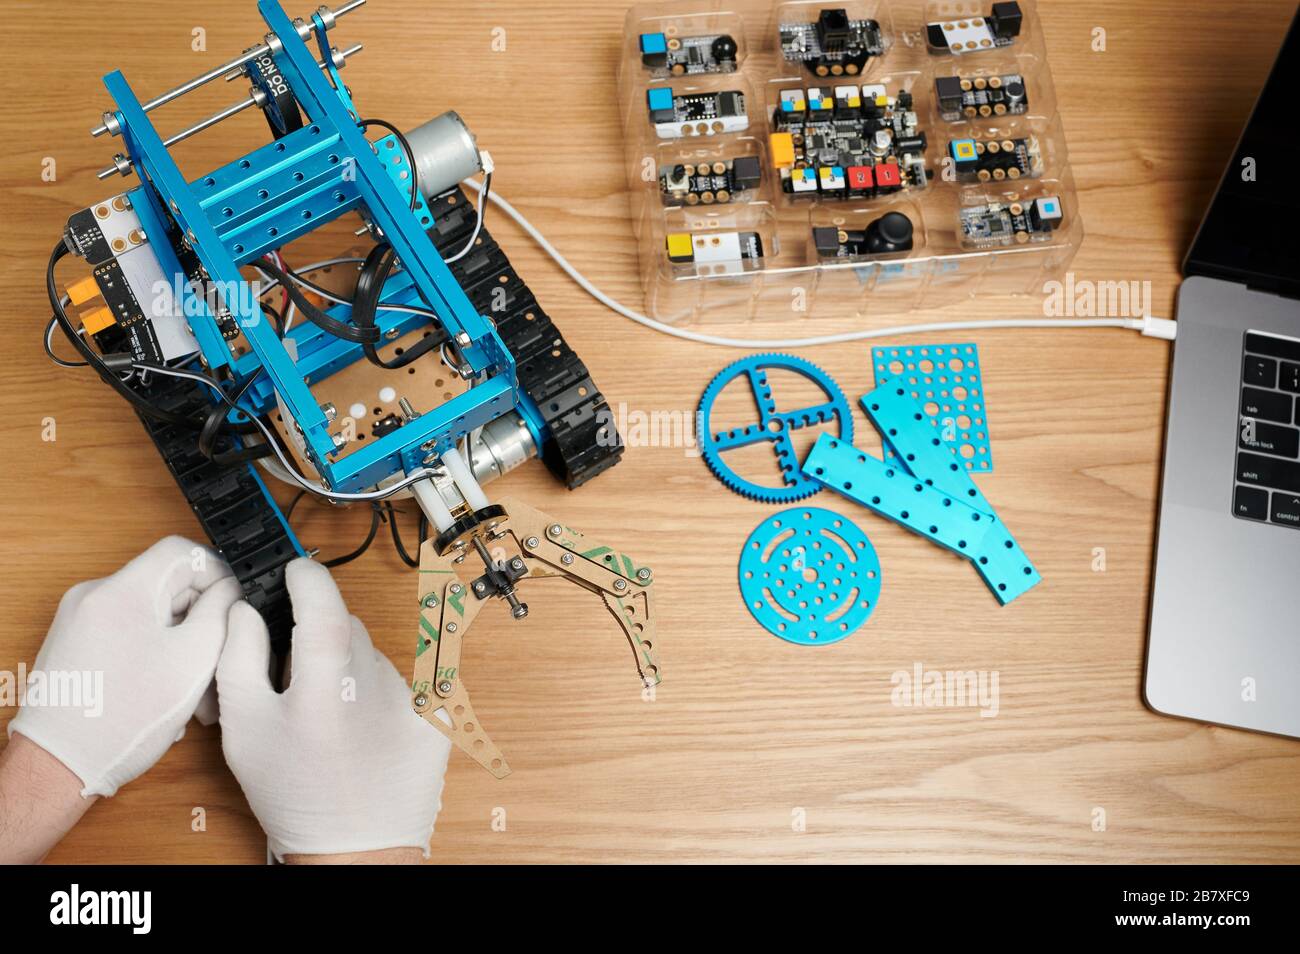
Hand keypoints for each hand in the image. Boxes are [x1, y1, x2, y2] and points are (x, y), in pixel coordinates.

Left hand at [6, 536, 241, 798]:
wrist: (57, 765)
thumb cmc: (119, 720)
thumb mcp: (194, 659)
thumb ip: (221, 612)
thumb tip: (231, 590)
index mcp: (121, 591)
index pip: (183, 552)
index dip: (219, 572)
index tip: (235, 602)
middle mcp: (94, 597)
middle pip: (168, 588)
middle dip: (203, 623)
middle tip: (221, 662)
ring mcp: (81, 621)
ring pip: (152, 617)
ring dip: (183, 647)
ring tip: (197, 693)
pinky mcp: (77, 644)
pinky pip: (131, 635)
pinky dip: (156, 657)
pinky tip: (168, 696)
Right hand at [217, 558, 450, 862]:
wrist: (356, 848)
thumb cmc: (295, 793)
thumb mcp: (244, 726)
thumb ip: (239, 655)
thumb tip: (247, 609)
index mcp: (328, 675)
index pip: (321, 594)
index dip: (303, 575)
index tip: (292, 572)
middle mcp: (378, 677)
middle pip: (344, 626)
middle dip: (316, 635)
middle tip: (292, 675)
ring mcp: (412, 695)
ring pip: (370, 656)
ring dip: (347, 668)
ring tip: (326, 715)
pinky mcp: (435, 714)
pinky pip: (399, 683)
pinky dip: (375, 694)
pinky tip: (358, 730)